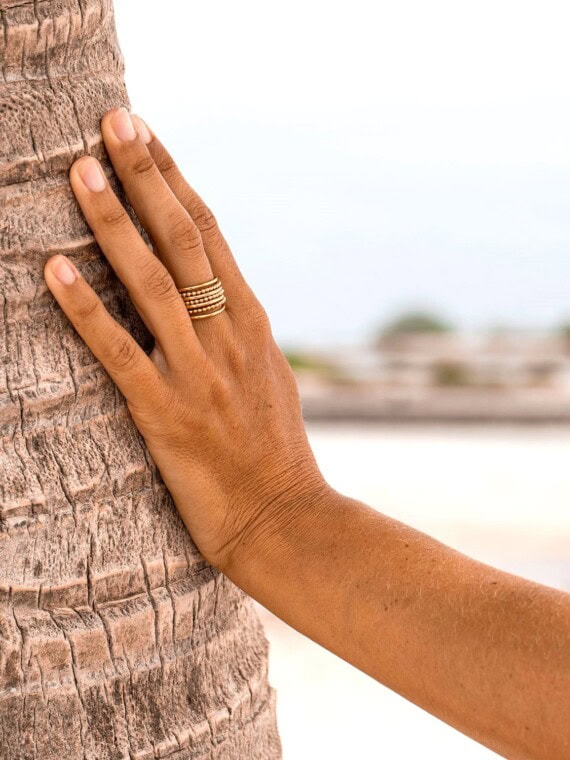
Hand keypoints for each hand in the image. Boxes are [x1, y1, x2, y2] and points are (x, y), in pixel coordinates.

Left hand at [43, 108, 327, 571]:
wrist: (287, 518)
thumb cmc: (274, 453)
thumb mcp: (270, 378)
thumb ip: (241, 333)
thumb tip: (219, 299)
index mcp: (252, 323)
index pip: (211, 235)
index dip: (176, 181)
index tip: (148, 137)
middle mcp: (228, 336)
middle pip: (183, 241)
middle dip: (146, 177)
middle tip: (113, 123)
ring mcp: (200, 372)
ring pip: (152, 283)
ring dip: (114, 223)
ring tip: (80, 173)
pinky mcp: (167, 413)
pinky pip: (120, 351)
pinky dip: (86, 308)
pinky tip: (55, 270)